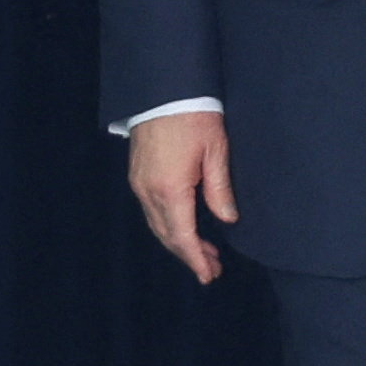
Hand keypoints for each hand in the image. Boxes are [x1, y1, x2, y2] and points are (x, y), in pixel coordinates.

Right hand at [129, 109, 237, 281]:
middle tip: (212, 269)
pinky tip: (185, 227)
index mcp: (170, 189)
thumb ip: (220, 189)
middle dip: (189, 255)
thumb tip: (227, 219)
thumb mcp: (216, 151)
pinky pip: (152, 211)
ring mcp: (139, 183)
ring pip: (157, 225)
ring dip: (179, 242)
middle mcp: (149, 191)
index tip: (210, 274)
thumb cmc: (194, 117)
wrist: (165, 90)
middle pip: (167, 235)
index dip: (196, 258)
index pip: (183, 236)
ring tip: (204, 253)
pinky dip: (168, 225)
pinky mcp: (138, 175)